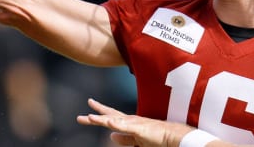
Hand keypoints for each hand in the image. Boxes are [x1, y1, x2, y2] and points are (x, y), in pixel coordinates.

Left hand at [77, 98, 194, 146]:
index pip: (111, 117)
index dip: (100, 114)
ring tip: (89, 117)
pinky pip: (125, 126)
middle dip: (95, 115)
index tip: (88, 112)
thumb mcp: (137, 140)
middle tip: (79, 117)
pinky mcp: (139, 128)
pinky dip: (116, 123)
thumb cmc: (158, 139)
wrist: (173, 137)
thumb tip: (110, 136)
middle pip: (109, 117)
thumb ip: (125, 139)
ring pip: (114, 120)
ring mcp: (134, 124)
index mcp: (129, 123)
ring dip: (101, 119)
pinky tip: (107, 122)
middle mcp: (129, 121)